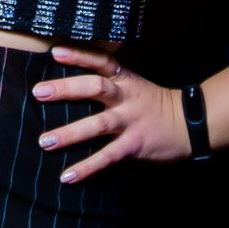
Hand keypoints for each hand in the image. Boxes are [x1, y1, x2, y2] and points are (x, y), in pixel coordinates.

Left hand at [33, 46, 190, 181]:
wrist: (189, 125)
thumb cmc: (153, 104)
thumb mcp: (133, 84)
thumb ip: (108, 82)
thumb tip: (70, 82)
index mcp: (125, 79)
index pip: (100, 61)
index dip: (79, 55)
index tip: (55, 52)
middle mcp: (126, 97)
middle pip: (95, 87)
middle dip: (66, 89)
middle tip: (39, 92)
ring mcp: (130, 121)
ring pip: (98, 124)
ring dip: (69, 133)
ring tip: (45, 141)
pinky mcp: (135, 144)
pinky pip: (108, 156)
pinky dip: (87, 167)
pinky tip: (67, 175)